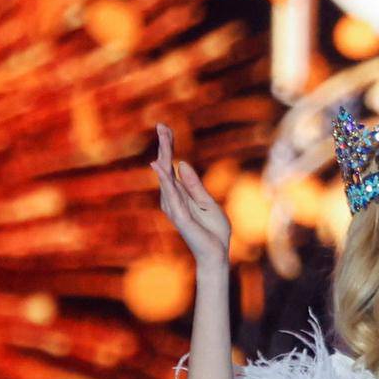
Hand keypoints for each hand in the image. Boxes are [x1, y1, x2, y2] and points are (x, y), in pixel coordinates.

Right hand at [150, 123, 230, 267]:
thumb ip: (194, 185)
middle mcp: (173, 199)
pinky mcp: (179, 216)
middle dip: (165, 146)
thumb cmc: (214, 230)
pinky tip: (160, 165)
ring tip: (164, 137)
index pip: (172, 167)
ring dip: (164, 156)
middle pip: (166, 168)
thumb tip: (181, 164)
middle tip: (161, 125)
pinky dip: (165, 179)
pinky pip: (171, 194)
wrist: (217, 253)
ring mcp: (174, 207)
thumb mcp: (207, 202)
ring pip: (166, 177)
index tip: (165, 127)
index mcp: (181, 194)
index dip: (169, 147)